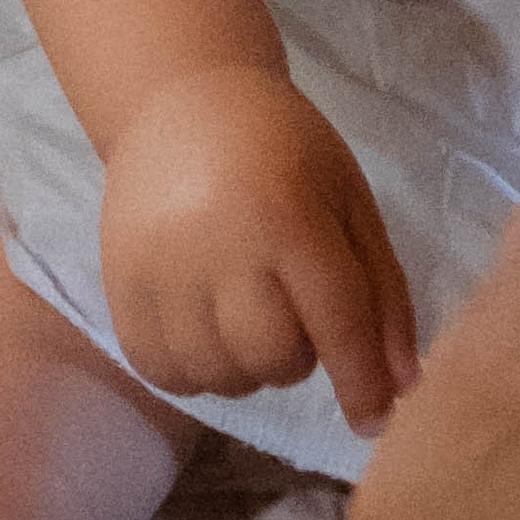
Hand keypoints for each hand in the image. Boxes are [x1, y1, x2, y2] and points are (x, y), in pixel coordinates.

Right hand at [100, 62, 419, 433]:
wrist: (181, 99)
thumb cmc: (282, 148)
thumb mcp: (348, 199)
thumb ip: (381, 290)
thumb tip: (401, 388)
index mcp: (287, 213)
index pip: (335, 320)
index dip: (361, 380)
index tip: (376, 420)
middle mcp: (217, 244)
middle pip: (274, 358)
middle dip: (299, 356)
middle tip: (294, 313)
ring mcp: (159, 267)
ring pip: (219, 374)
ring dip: (247, 367)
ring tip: (247, 316)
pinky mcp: (117, 282)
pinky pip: (163, 370)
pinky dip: (195, 369)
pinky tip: (206, 329)